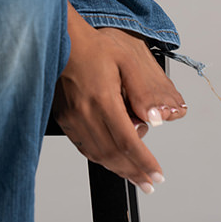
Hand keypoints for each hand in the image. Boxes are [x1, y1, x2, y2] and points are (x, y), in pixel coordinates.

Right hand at [52, 12, 186, 193]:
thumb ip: (143, 90)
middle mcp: (84, 113)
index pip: (127, 142)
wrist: (63, 39)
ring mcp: (71, 118)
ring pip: (97, 155)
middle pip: (113, 155)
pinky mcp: (64, 118)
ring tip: (135, 176)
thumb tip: (156, 119)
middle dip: (134, 172)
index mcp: (102, 99)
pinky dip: (101, 158)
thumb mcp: (126, 59)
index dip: (144, 162)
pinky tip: (112, 159)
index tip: (157, 174)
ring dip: (118, 170)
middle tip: (150, 182)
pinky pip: (84, 147)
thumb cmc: (93, 46)